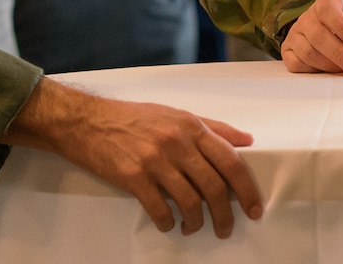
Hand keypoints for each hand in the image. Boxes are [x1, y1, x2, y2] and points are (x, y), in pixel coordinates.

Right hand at [2, 77, 262, 237]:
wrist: (88, 121)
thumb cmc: (133, 117)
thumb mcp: (176, 114)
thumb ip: (212, 128)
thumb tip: (245, 140)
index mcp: (191, 126)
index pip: (230, 160)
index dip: (247, 188)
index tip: (254, 208)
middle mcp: (177, 142)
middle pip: (214, 186)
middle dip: (225, 214)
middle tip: (226, 228)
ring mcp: (155, 160)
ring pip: (190, 201)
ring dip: (196, 222)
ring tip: (193, 227)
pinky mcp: (133, 176)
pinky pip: (159, 208)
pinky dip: (167, 222)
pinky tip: (168, 224)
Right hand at [281, 0, 342, 75]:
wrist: (314, 27)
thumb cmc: (342, 27)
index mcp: (325, 5)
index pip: (328, 10)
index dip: (341, 24)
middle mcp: (307, 18)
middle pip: (319, 35)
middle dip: (341, 54)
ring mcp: (296, 35)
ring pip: (309, 52)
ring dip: (330, 65)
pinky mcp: (288, 52)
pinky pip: (298, 64)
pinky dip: (314, 70)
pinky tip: (328, 72)